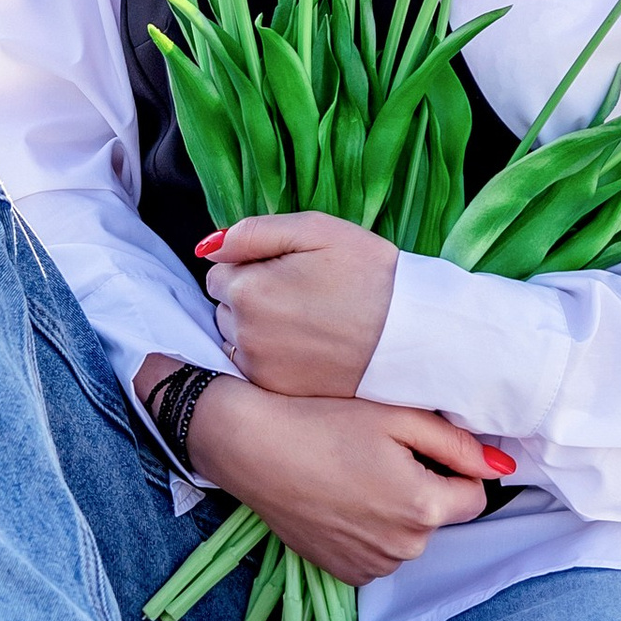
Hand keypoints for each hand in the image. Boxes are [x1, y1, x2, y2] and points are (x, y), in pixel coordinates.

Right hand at [186, 375, 502, 585]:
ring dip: (396, 514)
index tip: (417, 451)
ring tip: (354, 479)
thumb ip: (457, 445)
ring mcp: (374, 567)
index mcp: (425, 507)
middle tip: (377, 458)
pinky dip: (369, 534)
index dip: (453, 470)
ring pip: (409, 537)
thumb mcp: (397, 419)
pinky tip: (340, 504)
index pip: (474, 496)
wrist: (254, 449)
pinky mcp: (347, 574)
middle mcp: (405, 548)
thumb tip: (503, 466)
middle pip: (439, 517)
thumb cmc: (324, 422)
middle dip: (423, 491)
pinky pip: (380, 555)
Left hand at [199, 211, 396, 400]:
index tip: (290, 270)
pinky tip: (305, 347)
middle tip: (303, 295)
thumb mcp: (317, 230)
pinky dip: (270, 357)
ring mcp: (259, 367)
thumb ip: (253, 232)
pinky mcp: (277, 390)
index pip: (218, 273)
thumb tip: (208, 247)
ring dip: (256, 329)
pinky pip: (253, 367)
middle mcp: (244, 332)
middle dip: (251, 298)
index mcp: (248, 289)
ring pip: (235, 338)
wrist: (412, 333)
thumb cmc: (370, 274)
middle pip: (223, 307)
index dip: (253, 266)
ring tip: (306, 322)